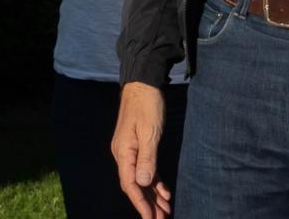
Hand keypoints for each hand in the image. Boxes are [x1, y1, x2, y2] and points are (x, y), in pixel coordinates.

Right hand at [112, 81, 172, 218]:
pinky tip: (164, 191)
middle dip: (148, 205)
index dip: (141, 204)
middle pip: (135, 186)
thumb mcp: (149, 132)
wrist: (143, 83)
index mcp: (124, 152)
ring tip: (165, 211)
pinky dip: (154, 182)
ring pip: (141, 180)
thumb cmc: (147, 105)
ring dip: (152, 196)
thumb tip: (142, 183)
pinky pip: (145, 169)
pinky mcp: (139, 146)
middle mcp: (124, 155)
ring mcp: (130, 151)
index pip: (130, 184)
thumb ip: (147, 159)